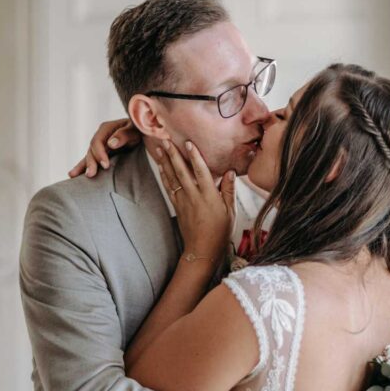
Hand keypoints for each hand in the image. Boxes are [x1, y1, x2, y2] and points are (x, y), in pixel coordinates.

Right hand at [68, 117, 140, 177]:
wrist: (145, 134)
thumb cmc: (141, 130)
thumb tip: (111, 143)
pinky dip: (85, 167)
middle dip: (90, 163)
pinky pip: (93, 161)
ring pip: (89, 156)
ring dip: (83, 166)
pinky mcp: (104, 155)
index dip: (99, 154)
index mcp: (107, 128)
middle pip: (91, 150)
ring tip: (73, 176)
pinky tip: (75, 176)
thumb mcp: (135, 129)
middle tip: (90, 175)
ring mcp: (101, 146)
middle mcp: (101, 137)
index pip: (98, 142)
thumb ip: (124, 134)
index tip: (105, 165)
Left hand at [157, 139, 235, 264]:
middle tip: (166, 140)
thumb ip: (229, 190)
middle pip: (182, 171)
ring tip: (159, 148)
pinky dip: (165, 177)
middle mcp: (194, 197)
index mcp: (209, 196)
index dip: (194, 156)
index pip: (201, 171)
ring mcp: (183, 202)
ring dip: (165, 162)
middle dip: (173, 155)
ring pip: (172, 178)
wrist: (202, 250)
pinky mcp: (177, 207)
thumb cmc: (220, 232)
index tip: (188, 143)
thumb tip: (230, 172)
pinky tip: (161, 167)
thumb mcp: (230, 212)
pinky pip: (169, 189)